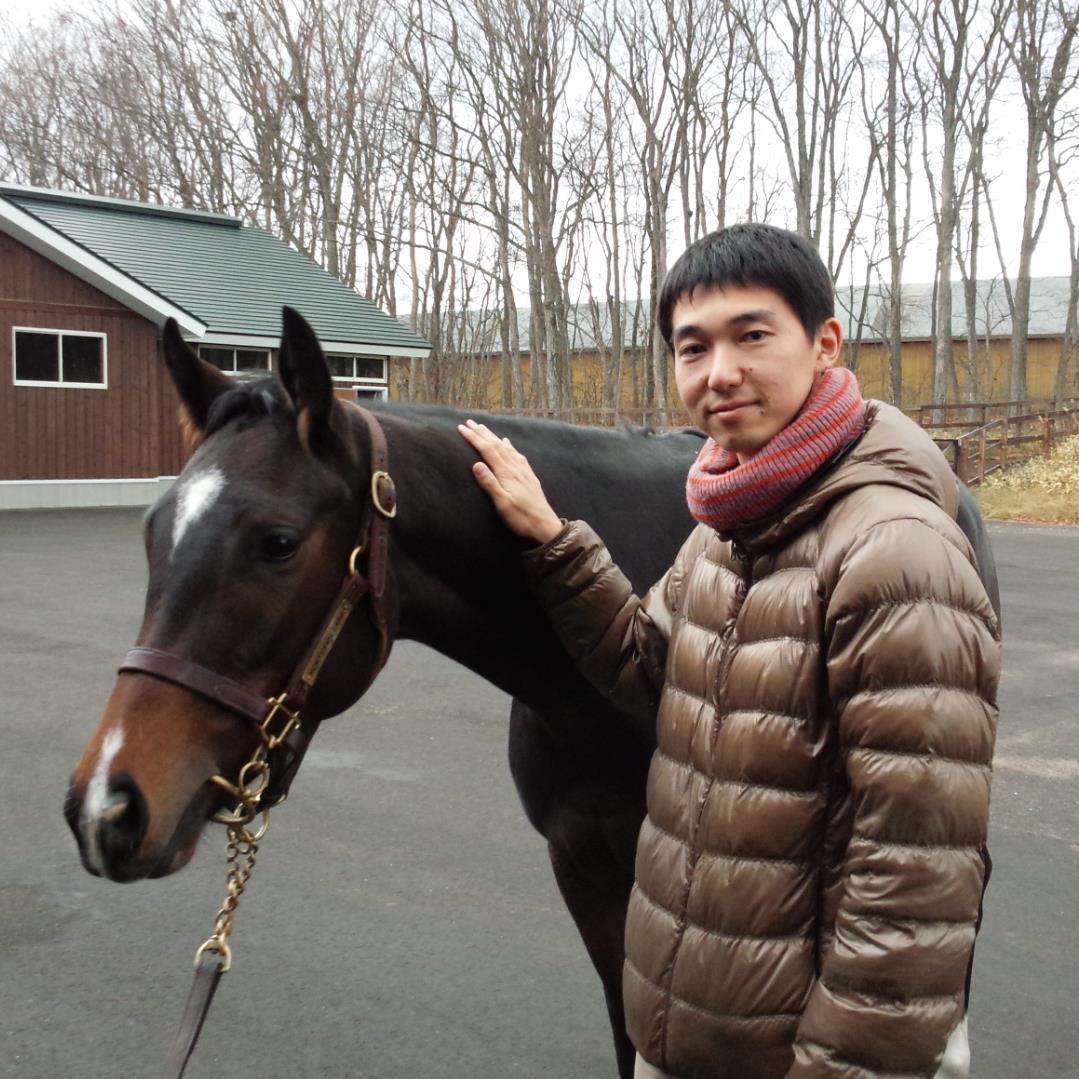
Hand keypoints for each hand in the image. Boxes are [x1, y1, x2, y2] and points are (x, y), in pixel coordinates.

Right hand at [457, 419, 563, 544]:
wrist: (545, 525)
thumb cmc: (521, 518)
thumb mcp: (502, 503)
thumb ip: (490, 483)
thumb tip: (476, 464)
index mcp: (506, 473)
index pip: (487, 450)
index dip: (474, 438)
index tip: (461, 428)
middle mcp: (515, 468)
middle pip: (496, 445)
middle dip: (481, 432)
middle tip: (469, 422)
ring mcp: (523, 470)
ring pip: (506, 447)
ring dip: (493, 436)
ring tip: (484, 427)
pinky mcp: (528, 476)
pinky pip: (517, 455)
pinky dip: (509, 446)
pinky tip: (507, 443)